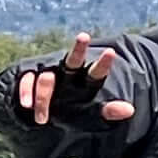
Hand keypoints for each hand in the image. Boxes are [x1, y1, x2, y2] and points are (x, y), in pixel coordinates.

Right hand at [12, 34, 136, 130]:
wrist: (40, 119)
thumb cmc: (70, 114)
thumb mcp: (90, 117)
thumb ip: (108, 112)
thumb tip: (130, 110)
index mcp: (84, 82)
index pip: (96, 72)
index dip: (102, 64)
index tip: (111, 52)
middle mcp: (67, 74)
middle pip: (73, 60)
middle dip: (78, 49)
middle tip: (84, 37)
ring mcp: (48, 75)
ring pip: (47, 78)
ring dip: (43, 98)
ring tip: (42, 120)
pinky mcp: (29, 77)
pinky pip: (27, 80)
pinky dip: (26, 91)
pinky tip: (27, 105)